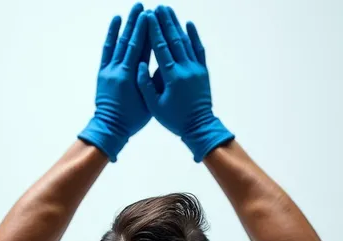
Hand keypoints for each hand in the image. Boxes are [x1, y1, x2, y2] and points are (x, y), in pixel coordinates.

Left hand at [78, 4, 149, 161]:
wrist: (110, 128)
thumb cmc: (132, 120)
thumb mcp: (148, 103)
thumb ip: (152, 82)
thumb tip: (162, 63)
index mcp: (133, 78)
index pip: (142, 49)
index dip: (148, 32)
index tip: (154, 17)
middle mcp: (120, 70)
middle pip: (131, 41)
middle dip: (138, 23)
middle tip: (144, 6)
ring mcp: (110, 70)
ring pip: (119, 42)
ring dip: (127, 24)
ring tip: (135, 8)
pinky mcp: (103, 72)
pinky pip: (107, 49)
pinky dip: (111, 34)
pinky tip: (116, 20)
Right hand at [138, 6, 233, 161]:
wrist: (199, 127)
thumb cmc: (174, 120)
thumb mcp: (155, 107)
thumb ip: (146, 85)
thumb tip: (139, 64)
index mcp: (172, 77)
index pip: (161, 48)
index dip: (154, 30)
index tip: (148, 16)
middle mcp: (185, 69)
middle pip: (173, 40)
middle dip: (165, 22)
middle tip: (158, 7)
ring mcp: (196, 69)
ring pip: (185, 42)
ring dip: (176, 25)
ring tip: (168, 11)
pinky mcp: (203, 71)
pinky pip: (198, 50)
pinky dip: (194, 36)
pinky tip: (189, 24)